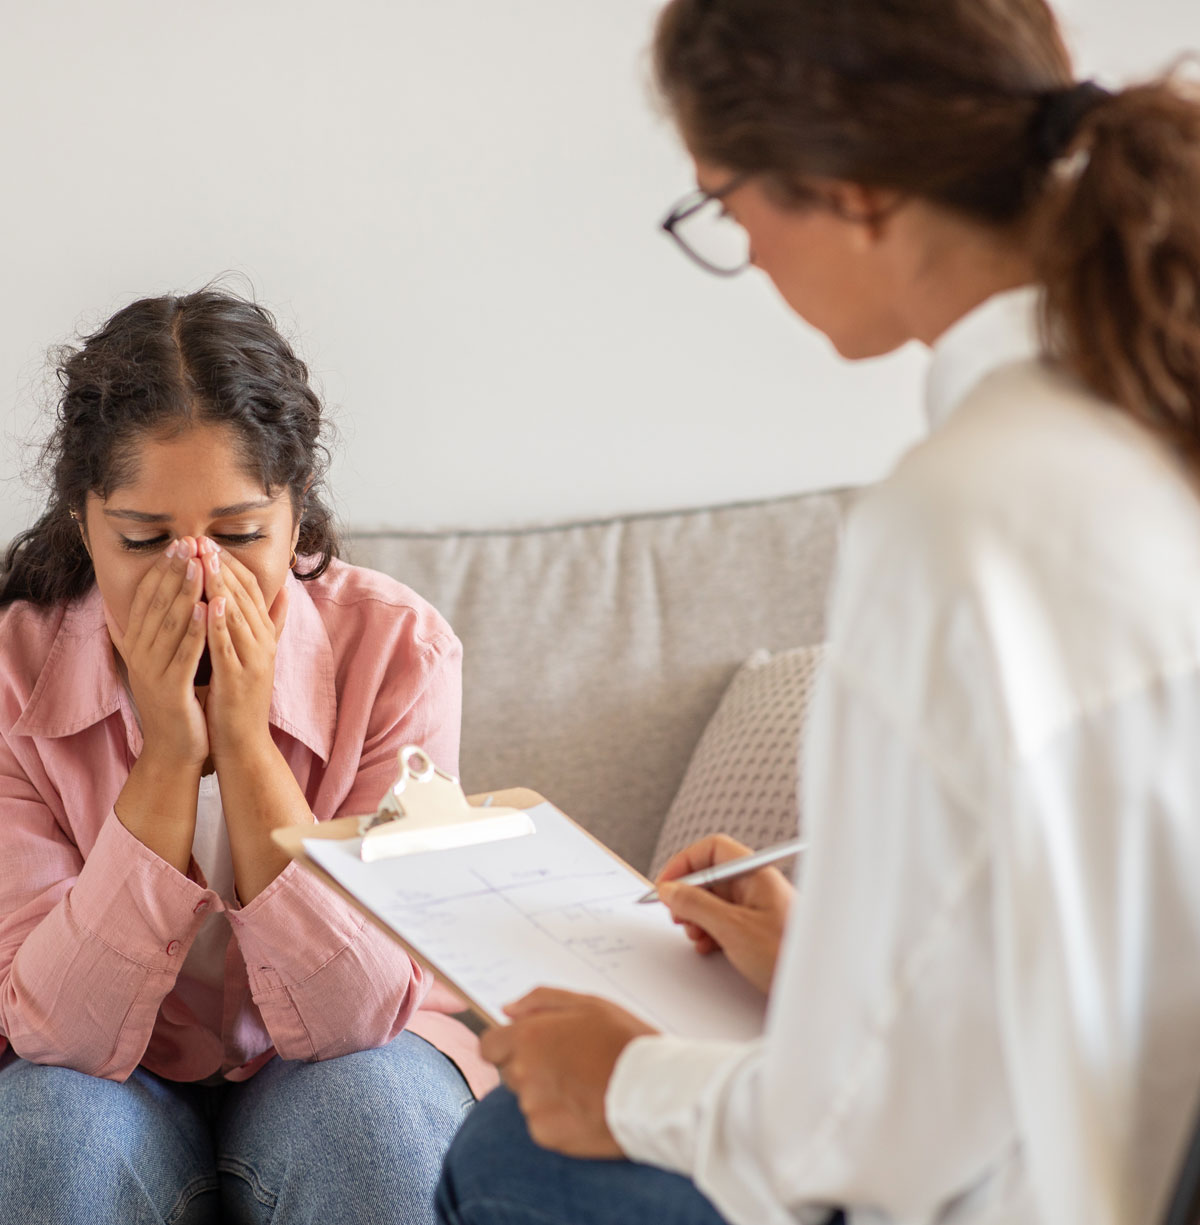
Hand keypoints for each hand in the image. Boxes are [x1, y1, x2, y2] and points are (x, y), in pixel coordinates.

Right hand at [105, 536, 207, 768]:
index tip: (179, 543)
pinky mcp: (170, 689)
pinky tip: (209, 610)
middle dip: (174, 571)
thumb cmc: (175, 701)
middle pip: (157, 604)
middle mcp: (140, 654)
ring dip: (185, 593)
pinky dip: (196, 631)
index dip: (162, 570)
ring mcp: (153, 672)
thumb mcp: (161, 661)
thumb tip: (122, 607)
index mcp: (139, 644)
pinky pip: (185, 655)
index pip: (148, 598)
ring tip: (199, 564)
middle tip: (188, 541)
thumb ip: (149, 634)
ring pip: (170, 625)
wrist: (174, 749)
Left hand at [201, 540, 287, 764]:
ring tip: (204, 560)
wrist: (243, 743)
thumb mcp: (257, 656)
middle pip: (246, 597)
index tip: (212, 543)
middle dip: (223, 567)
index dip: (233, 565)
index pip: (252, 591)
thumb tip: (285, 593)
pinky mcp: (239, 679)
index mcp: (265, 638)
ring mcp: (253, 661)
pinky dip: (220, 624)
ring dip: (221, 586)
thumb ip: (270, 624)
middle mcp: (263, 645)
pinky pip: (228, 646)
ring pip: (238, 616)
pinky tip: (209, 603)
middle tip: (203, 541)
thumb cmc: (242, 700)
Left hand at [480, 988, 656, 1157]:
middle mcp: (523, 1073)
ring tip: (585, 1086)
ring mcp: (532, 1107)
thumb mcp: (587, 1004)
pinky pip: (542, 1123)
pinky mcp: (546, 1134)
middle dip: (531, 1068)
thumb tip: (508, 1009)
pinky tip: (586, 1107)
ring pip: (528, 1099)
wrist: (653, 1090)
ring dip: (547, 1093)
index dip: (507, 1045)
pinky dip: (559, 1118)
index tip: (531, 1047)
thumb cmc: (624, 1041)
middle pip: (510, 1072)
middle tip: (571, 1064)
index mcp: (528, 1037)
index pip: (489, 1045)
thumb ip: (541, 1000)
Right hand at [656, 834, 794, 993]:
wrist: (819, 986)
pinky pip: (725, 921)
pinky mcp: (759, 930)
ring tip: (697, 936)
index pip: (712, 850)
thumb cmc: (786, 955)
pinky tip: (709, 947)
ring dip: (698, 917)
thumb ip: (696, 905)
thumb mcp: (732, 928)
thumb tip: (670, 890)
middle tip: (678, 916)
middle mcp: (758, 886)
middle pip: (711, 876)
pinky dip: (711, 931)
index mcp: (756, 874)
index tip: (666, 886)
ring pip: (715, 901)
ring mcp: (759, 908)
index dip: (685, 863)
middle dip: (689, 895)